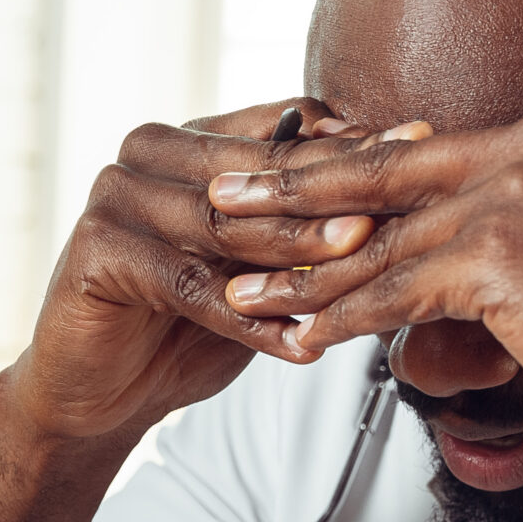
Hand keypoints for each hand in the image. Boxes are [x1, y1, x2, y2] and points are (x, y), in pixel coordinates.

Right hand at [0, 101, 424, 521]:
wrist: (96, 393)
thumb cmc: (181, 327)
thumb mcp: (256, 269)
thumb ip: (301, 229)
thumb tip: (401, 198)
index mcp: (193, 141)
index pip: (286, 128)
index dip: (357, 143)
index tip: (425, 152)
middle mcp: (151, 153)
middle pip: (261, 169)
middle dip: (338, 188)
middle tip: (404, 198)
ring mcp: (118, 195)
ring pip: (228, 224)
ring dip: (298, 246)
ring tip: (361, 258)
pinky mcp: (97, 250)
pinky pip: (189, 284)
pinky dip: (247, 318)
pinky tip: (298, 343)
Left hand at [208, 111, 522, 521]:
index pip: (426, 154)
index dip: (353, 175)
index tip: (294, 184)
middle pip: (383, 179)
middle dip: (293, 196)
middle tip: (224, 206)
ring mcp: (511, 195)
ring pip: (380, 242)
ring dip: (302, 275)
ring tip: (242, 295)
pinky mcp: (496, 257)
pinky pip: (394, 291)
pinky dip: (341, 319)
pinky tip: (299, 339)